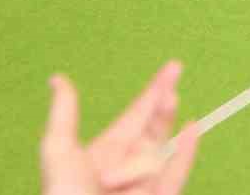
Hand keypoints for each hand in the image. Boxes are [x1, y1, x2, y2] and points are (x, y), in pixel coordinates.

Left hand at [40, 62, 201, 194]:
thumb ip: (65, 114)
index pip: (137, 114)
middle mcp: (131, 165)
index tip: (173, 67)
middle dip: (163, 101)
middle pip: (156, 126)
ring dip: (169, 121)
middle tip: (172, 75)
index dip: (154, 90)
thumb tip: (58, 79)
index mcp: (109, 151)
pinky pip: (176, 175)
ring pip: (164, 147)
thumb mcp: (58, 152)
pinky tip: (191, 131)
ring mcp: (147, 184)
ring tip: (171, 97)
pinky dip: (185, 154)